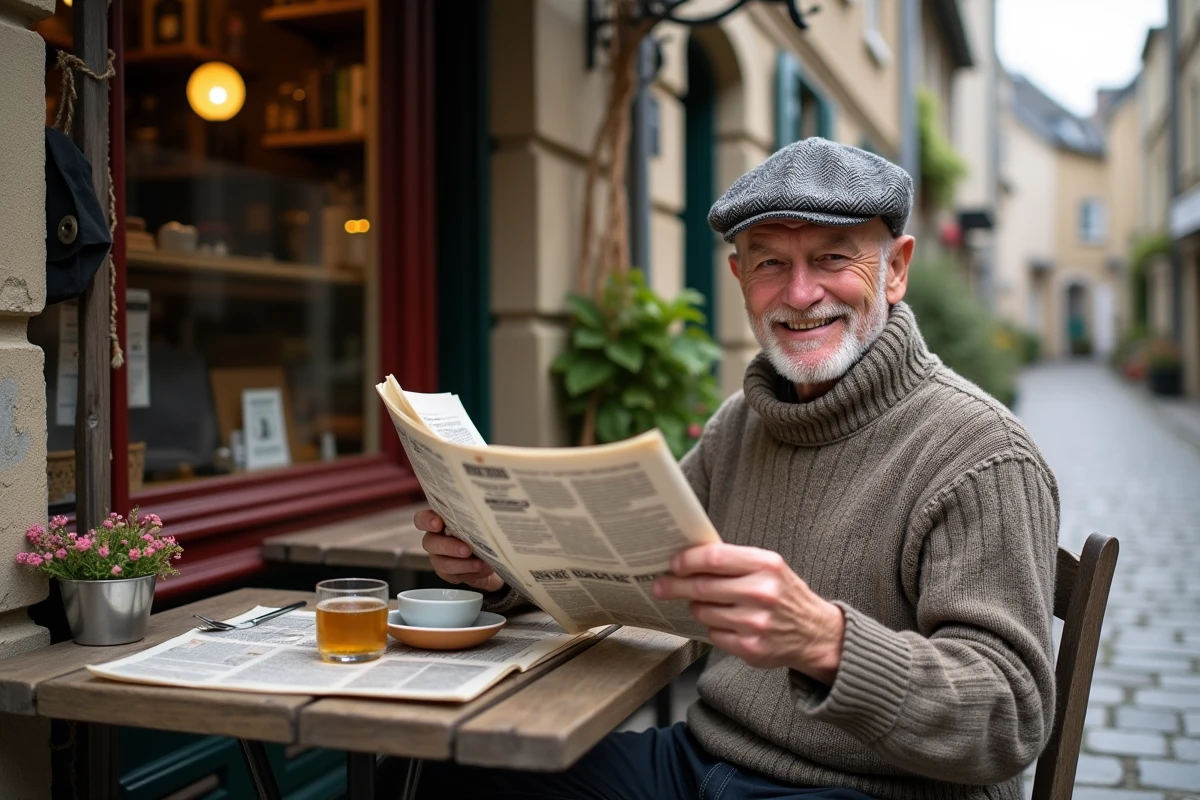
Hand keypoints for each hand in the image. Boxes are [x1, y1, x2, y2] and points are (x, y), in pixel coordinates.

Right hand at [415, 509, 504, 592]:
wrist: (492, 554)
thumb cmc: (482, 532)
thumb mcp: (479, 522)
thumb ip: (476, 518)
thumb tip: (486, 517)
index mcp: (438, 521)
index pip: (422, 520)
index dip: (427, 521)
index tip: (438, 523)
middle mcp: (435, 539)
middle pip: (430, 543)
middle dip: (449, 546)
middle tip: (467, 549)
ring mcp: (439, 558)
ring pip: (442, 563)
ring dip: (462, 564)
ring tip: (480, 563)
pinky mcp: (448, 573)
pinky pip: (454, 575)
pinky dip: (470, 572)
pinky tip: (482, 568)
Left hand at [653, 543, 844, 682]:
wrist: (816, 634)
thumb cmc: (784, 595)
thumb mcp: (769, 567)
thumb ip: (733, 561)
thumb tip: (688, 559)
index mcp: (766, 565)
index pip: (714, 558)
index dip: (687, 560)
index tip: (673, 564)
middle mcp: (762, 593)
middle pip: (701, 586)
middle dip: (675, 585)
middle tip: (661, 585)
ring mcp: (755, 623)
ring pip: (703, 612)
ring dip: (697, 607)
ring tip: (708, 604)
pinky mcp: (750, 648)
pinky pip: (713, 634)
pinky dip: (713, 627)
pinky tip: (727, 623)